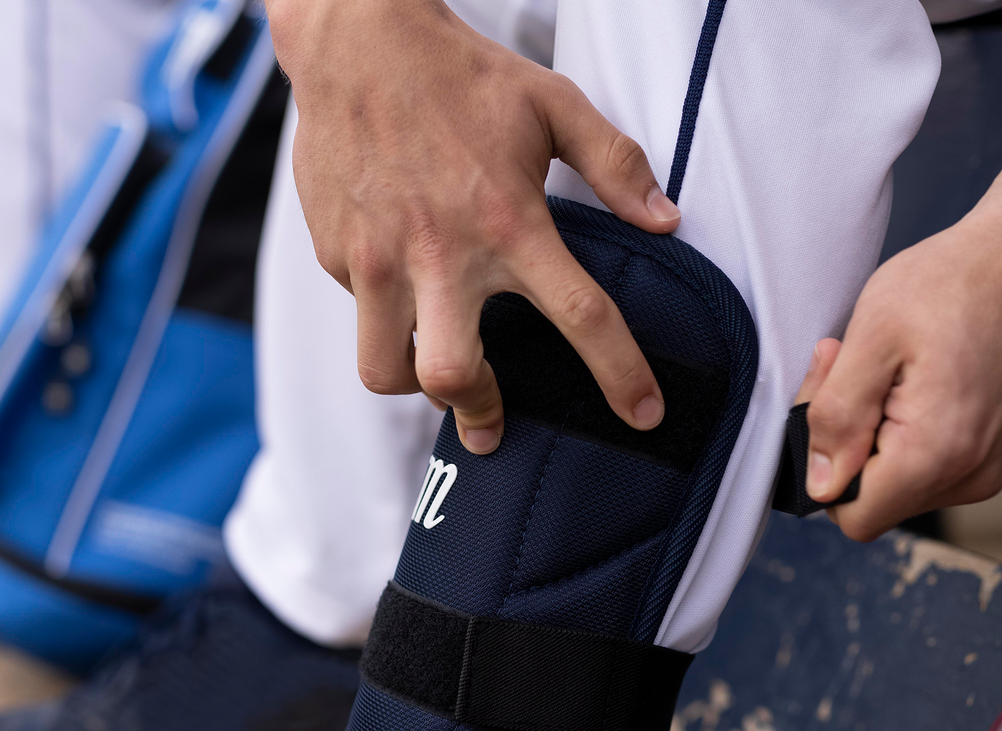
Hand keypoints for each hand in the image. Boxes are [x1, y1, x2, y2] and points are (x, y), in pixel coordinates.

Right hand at [267, 0, 679, 454]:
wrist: (356, 40)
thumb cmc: (462, 76)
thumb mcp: (553, 104)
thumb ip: (616, 163)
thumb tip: (665, 222)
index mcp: (509, 220)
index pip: (579, 315)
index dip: (619, 374)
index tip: (643, 415)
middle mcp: (441, 251)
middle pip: (452, 375)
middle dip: (477, 409)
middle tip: (490, 420)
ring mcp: (379, 259)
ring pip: (386, 371)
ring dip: (416, 383)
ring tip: (434, 363)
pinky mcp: (336, 256)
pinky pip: (362, 317)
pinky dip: (386, 319)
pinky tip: (401, 284)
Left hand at [797, 206, 1001, 540]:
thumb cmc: (952, 282)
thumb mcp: (870, 338)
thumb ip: (836, 417)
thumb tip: (819, 484)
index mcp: (936, 454)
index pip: (853, 516)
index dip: (824, 471)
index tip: (830, 406)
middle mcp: (967, 474)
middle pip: (871, 501)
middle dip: (845, 445)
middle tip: (847, 373)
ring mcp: (981, 469)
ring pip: (892, 486)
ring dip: (869, 435)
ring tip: (880, 372)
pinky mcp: (985, 456)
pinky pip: (920, 470)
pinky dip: (898, 434)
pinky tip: (902, 383)